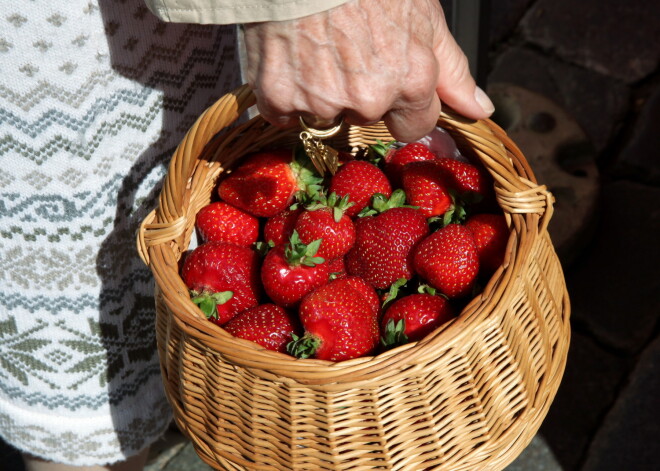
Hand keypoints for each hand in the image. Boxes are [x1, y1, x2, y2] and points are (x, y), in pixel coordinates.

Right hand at [243, 0, 493, 142]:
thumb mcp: (423, 16)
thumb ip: (452, 70)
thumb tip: (479, 109)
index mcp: (410, 83)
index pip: (414, 127)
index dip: (402, 106)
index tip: (386, 82)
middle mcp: (369, 101)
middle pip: (368, 119)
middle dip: (360, 96)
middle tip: (347, 51)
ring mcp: (323, 102)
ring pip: (326, 116)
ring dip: (322, 92)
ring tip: (317, 47)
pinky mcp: (280, 98)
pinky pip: (285, 113)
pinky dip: (286, 92)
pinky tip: (291, 58)